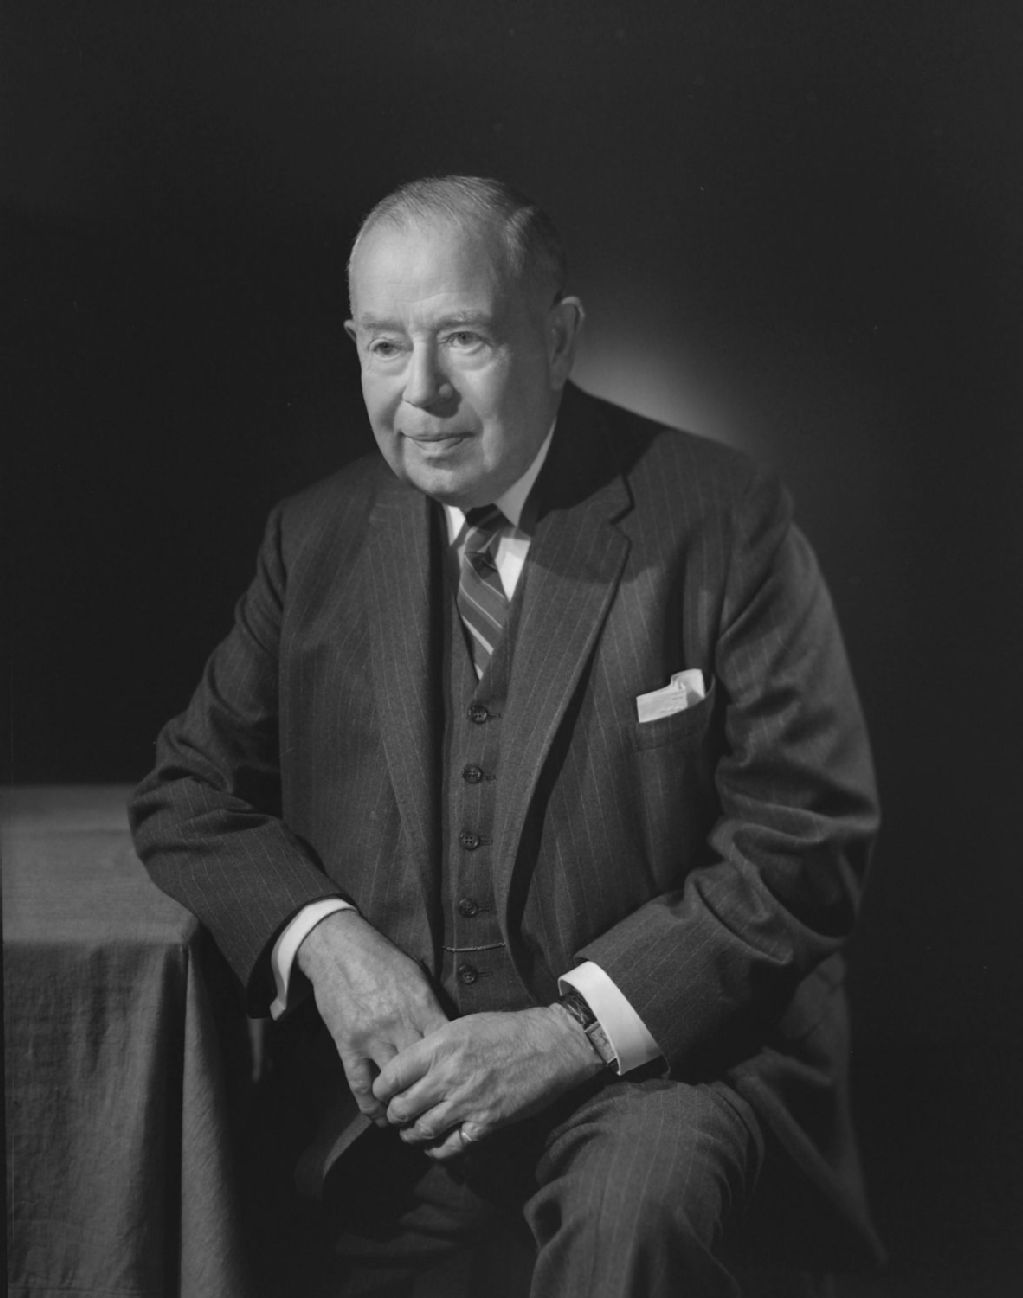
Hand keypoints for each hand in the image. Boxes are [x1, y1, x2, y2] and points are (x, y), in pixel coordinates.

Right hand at [296, 910, 448, 1125]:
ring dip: (403, 1105)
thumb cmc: (383, 960)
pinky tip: (379, 1118)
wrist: (339, 949)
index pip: (446, 1045)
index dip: (455, 1067)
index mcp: (421, 1005)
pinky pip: (360, 1083)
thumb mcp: (416, 977)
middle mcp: (400, 1024)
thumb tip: (451, 1034)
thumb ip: (432, 1007)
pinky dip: (370, 1105)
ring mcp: (372, 1037)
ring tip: (411, 1122)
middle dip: (432, 1093)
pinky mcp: (348, 1044)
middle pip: (423, 1070)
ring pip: (394, 1083)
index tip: (461, 1084)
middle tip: (440, 1112)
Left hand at [372, 1006, 604, 1160]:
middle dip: (394, 1114)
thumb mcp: (463, 1025)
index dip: (381, 1088)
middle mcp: (448, 1075)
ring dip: (411, 1134)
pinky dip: (437, 1150)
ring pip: (422, 1130)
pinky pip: (450, 1146)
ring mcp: (467, 1102)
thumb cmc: (506, 1030)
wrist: (549, 1045)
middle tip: (395, 1114)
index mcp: (440, 1046)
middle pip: (402, 1107)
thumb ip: (434, 1046)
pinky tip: (434, 1146)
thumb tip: (410, 1067)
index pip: (392, 1075)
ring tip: (410, 1131)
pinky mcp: (486, 1123)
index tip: (382, 1093)